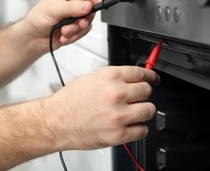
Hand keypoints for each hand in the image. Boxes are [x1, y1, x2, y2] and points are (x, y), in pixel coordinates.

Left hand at [22, 0, 102, 51]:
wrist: (33, 37)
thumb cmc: (37, 18)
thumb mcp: (53, 9)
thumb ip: (71, 8)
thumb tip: (87, 6)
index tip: (98, 3)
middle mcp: (74, 1)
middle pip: (90, 8)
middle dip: (81, 19)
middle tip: (78, 23)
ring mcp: (76, 14)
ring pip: (87, 22)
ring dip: (75, 30)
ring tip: (63, 32)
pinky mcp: (77, 26)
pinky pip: (83, 32)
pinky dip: (74, 36)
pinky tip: (63, 36)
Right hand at [42, 66, 160, 149]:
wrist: (55, 121)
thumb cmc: (69, 101)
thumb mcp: (91, 78)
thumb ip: (114, 78)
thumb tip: (132, 78)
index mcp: (110, 77)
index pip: (142, 73)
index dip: (150, 76)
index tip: (153, 79)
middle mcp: (116, 94)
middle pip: (147, 91)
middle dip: (144, 93)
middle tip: (138, 97)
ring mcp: (118, 115)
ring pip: (149, 110)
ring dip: (144, 110)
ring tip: (134, 112)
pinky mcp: (118, 135)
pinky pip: (143, 130)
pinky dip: (139, 128)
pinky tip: (130, 124)